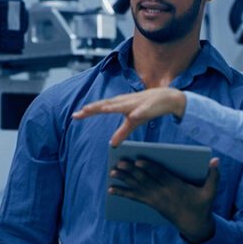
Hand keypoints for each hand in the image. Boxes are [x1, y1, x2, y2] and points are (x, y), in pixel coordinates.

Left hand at [72, 88, 186, 145]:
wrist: (168, 99)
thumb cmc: (147, 108)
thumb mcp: (133, 123)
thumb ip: (122, 133)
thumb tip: (112, 144)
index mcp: (120, 105)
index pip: (101, 107)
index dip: (88, 111)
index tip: (74, 116)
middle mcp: (125, 102)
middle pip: (106, 104)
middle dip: (94, 108)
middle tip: (81, 112)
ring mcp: (136, 103)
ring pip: (122, 105)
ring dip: (112, 106)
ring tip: (102, 109)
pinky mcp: (148, 107)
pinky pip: (142, 110)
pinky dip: (137, 112)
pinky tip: (133, 115)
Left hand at [110, 158, 219, 243]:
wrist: (194, 225)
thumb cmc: (202, 205)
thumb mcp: (211, 192)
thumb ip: (214, 176)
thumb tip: (216, 160)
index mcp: (176, 187)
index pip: (160, 175)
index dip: (149, 168)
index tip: (138, 160)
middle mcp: (163, 193)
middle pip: (145, 180)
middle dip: (131, 171)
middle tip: (119, 162)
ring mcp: (155, 199)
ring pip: (137, 188)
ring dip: (124, 180)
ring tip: (112, 172)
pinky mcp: (151, 204)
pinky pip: (134, 198)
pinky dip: (122, 193)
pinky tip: (111, 190)